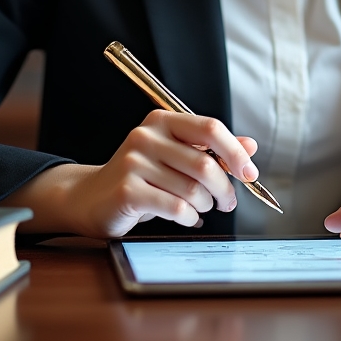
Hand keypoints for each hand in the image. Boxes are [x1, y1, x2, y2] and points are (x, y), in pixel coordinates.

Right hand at [4, 110, 258, 237]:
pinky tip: (187, 218)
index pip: (210, 128)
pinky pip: (175, 207)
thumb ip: (212, 150)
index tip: (250, 174)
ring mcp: (133, 162)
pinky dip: (189, 217)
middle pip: (203, 163)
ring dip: (205, 205)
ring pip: (191, 189)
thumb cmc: (141, 177)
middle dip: (224, 188)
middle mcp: (146, 136)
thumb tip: (250, 146)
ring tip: (201, 209)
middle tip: (228, 202)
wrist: (90, 198)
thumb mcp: (176, 156)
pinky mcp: (126, 190)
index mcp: (162, 121)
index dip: (235, 152)